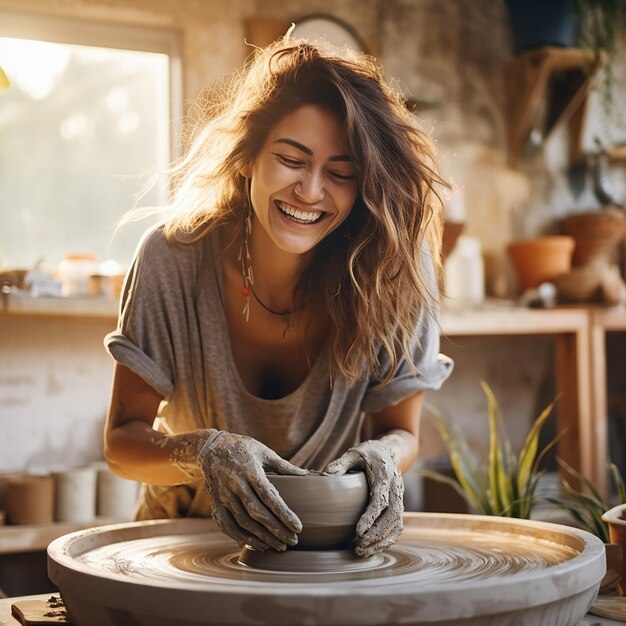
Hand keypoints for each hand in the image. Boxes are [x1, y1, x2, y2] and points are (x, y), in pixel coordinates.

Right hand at [198, 429, 307, 551]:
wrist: (210, 446)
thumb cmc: (242, 447)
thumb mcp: (263, 451)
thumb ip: (283, 465)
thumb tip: (305, 474)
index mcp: (250, 470)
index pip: (269, 496)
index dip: (284, 514)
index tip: (298, 527)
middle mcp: (236, 484)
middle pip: (257, 513)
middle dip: (276, 530)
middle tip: (292, 541)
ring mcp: (224, 495)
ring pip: (243, 522)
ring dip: (261, 537)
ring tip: (278, 546)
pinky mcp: (216, 502)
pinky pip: (227, 525)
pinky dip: (240, 538)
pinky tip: (256, 545)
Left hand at [324, 440, 403, 556]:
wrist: (387, 452)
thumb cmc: (367, 454)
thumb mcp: (353, 453)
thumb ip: (340, 464)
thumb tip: (325, 476)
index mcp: (385, 476)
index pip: (380, 499)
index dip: (371, 517)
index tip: (358, 531)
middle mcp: (396, 488)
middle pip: (392, 516)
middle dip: (377, 534)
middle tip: (359, 546)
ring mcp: (400, 498)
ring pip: (397, 525)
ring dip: (382, 541)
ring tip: (363, 551)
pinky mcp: (399, 506)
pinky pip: (397, 527)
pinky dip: (387, 540)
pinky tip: (372, 548)